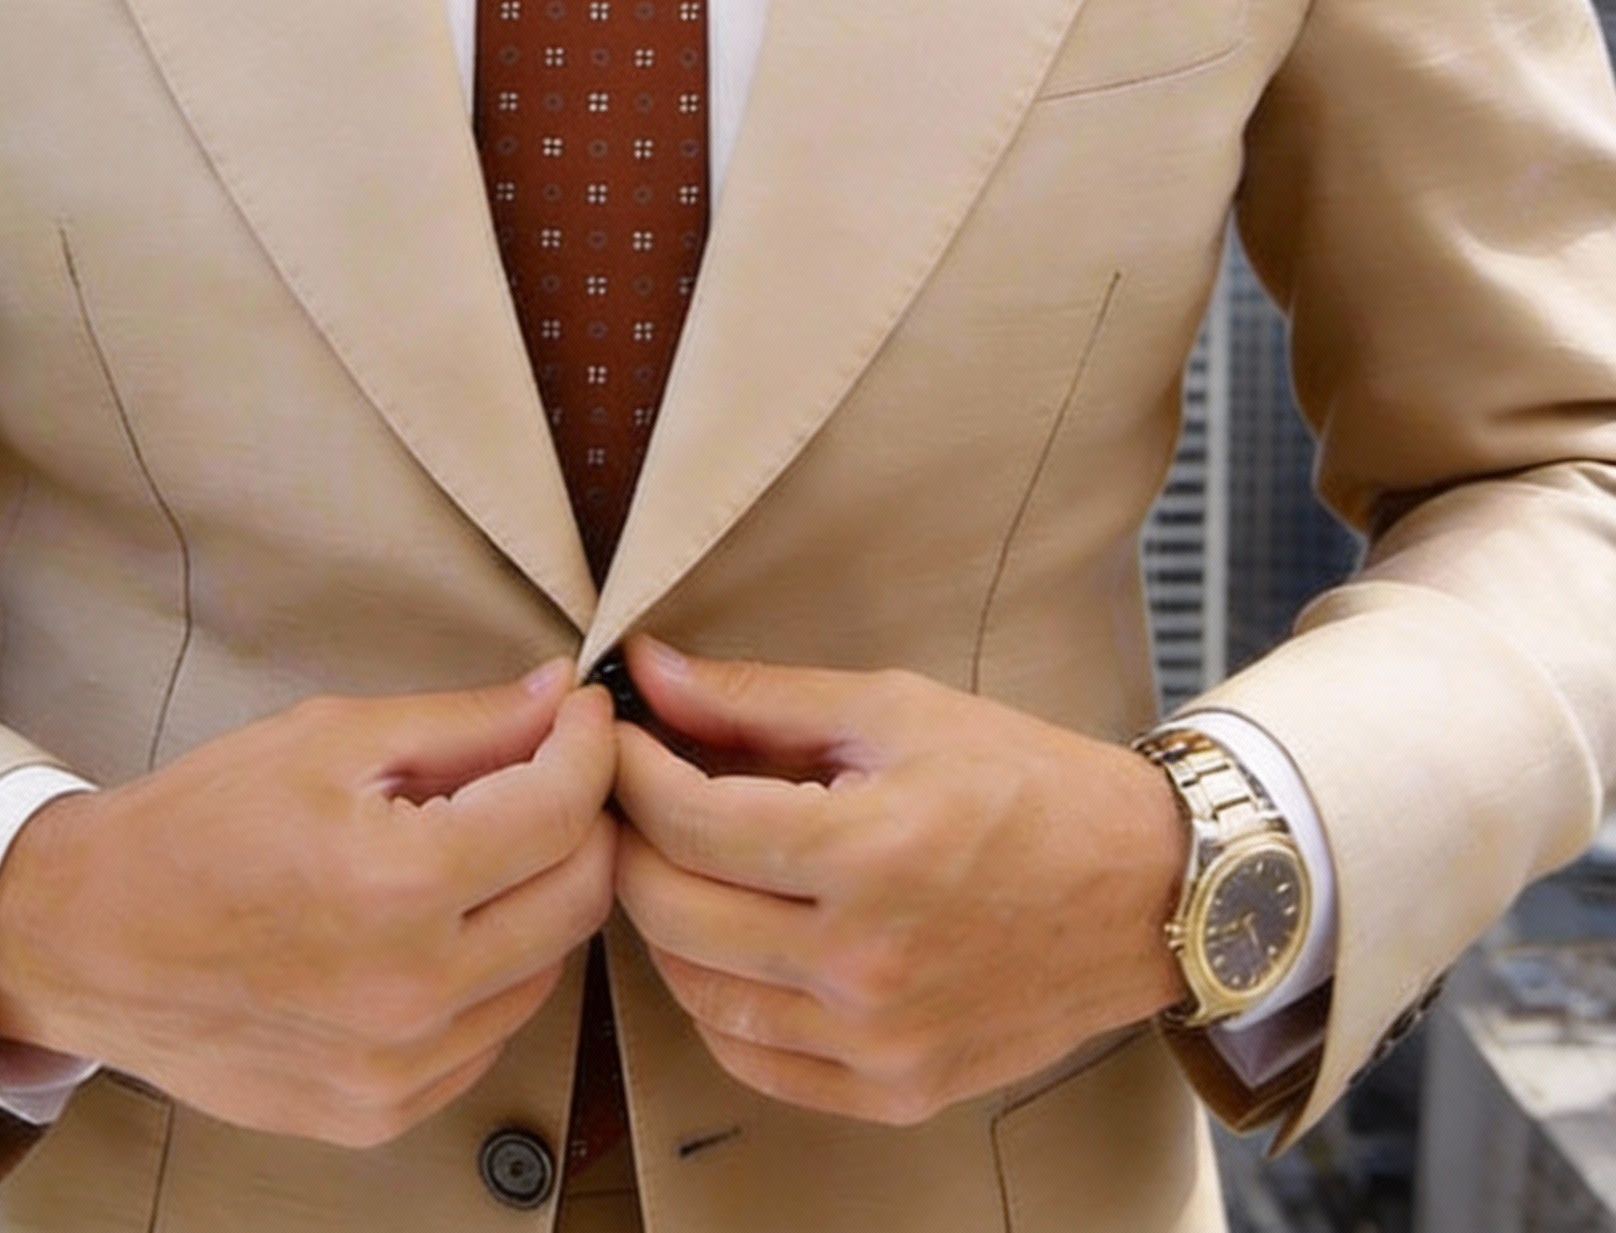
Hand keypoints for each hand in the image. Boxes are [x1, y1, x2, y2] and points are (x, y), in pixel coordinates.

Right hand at [0, 663, 617, 1146]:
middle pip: (580, 897)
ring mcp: (397, 1068)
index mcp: (398, 884)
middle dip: (582, 819)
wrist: (89, 940)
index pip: (562, 810)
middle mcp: (411, 991)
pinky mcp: (379, 1112)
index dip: (589, 746)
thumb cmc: (199, 826)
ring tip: (480, 847)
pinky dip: (490, 972)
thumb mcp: (331, 738)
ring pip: (547, 969)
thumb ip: (465, 722)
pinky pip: (489, 1033)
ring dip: (537, 897)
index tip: (582, 715)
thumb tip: (560, 696)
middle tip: (548, 772)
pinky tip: (438, 924)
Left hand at [612, 638, 1186, 1125]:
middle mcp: (868, 963)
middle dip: (630, 839)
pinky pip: (752, 1061)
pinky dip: (715, 1001)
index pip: (688, 821)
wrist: (1144, 890)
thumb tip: (649, 671)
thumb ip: (758, 698)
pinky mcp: (894, 1090)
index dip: (631, 771)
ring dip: (663, 921)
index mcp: (869, 853)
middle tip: (632, 793)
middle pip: (673, 910)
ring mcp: (880, 1041)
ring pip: (696, 993)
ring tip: (677, 860)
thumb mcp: (894, 710)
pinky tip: (727, 941)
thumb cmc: (1025, 783)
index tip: (618, 737)